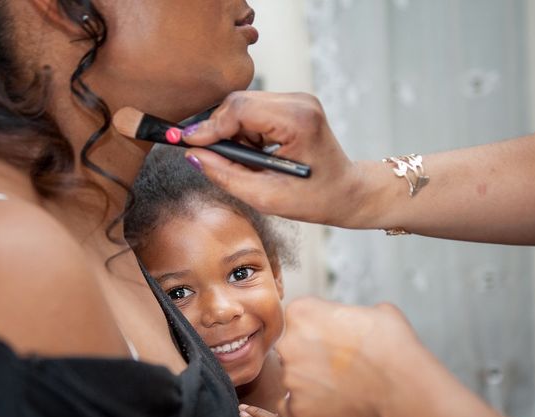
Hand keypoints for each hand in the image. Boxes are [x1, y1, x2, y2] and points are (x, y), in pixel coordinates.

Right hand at [182, 91, 373, 227]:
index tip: (187, 143)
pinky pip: (255, 110)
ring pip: (243, 106)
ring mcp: (298, 100)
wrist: (347, 192)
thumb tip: (194, 156)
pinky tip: (256, 154)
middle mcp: (299, 102)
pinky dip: (246, 131)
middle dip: (220, 130)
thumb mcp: (267, 196)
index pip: (240, 109)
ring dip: (234, 133)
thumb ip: (227, 174)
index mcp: (298, 120)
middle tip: (214, 158)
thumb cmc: (315, 198)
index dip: (209, 126)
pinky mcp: (294, 104)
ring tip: (245, 162)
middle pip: (238, 102)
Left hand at [276, 297, 420, 416]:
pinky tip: (326, 404)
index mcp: (302, 312)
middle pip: (291, 348)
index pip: (299, 318)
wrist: (404, 389)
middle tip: (338, 364)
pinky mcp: (298, 410)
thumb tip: (350, 320)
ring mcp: (291, 378)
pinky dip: (305, 408)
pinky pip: (290, 408)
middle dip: (310, 355)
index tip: (335, 337)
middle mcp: (289, 343)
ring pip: (292, 378)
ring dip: (309, 382)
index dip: (318, 328)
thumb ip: (347, 312)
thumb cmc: (393, 346)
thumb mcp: (373, 310)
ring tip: (340, 386)